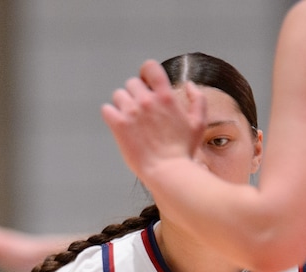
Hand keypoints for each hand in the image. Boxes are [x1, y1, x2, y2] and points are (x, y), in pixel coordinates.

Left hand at [101, 59, 205, 178]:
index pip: (150, 68)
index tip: (146, 84)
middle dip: (135, 94)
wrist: (167, 170)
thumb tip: (190, 84)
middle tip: (138, 110)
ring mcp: (131, 112)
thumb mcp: (198, 123)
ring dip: (122, 104)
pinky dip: (110, 114)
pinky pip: (106, 110)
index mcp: (165, 96)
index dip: (146, 73)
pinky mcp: (119, 125)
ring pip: (118, 95)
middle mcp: (147, 100)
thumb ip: (197, 100)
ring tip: (128, 119)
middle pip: (131, 83)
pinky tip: (117, 124)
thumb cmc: (182, 151)